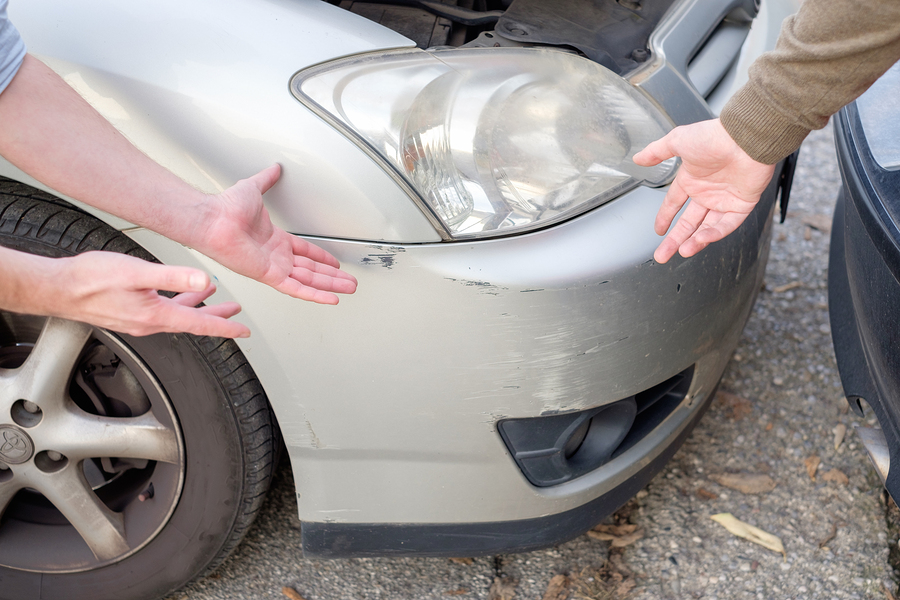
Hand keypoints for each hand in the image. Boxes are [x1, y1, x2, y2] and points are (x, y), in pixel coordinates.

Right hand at [52, 252, 249, 337]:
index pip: (200, 325)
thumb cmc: (90, 280)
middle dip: (216, 318)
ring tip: (214, 300)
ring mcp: (138, 319)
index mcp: (157, 315)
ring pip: (177, 316)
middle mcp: (149, 323)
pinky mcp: (128, 313)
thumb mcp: (138, 272)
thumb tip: (205, 280)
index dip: (225, 327)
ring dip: (197, 308)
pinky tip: (177, 293)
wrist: (57, 288)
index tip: (243, 331)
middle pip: (192, 322)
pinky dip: (177, 303)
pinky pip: (162, 311)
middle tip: (236, 314)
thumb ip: (173, 277)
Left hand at [195, 165, 357, 303]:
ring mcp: (273, 267)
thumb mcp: (253, 188)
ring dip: (331, 285)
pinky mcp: (269, 275)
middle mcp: (275, 256)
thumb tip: (274, 168)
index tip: (334, 263)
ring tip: (349, 289)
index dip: (321, 257)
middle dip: (332, 276)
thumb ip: (266, 180)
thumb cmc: (226, 207)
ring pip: (309, 280)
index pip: (304, 252)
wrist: (213, 219)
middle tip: (349, 282)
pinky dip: (315, 295)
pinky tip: (331, 299)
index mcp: (274, 239)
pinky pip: (296, 288)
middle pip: (311, 270)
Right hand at [633, 119, 775, 263]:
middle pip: (687, 222)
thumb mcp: (678, 140)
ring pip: (706, 227)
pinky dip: (713, 234)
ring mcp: (724, 200)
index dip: (665, 217)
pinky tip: (701, 240)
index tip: (658, 230)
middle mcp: (707, 192)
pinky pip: (726, 225)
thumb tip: (638, 158)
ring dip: (693, 240)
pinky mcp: (742, 205)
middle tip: (662, 255)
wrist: (746, 138)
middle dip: (674, 240)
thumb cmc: (715, 136)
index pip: (674, 203)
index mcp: (691, 179)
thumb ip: (657, 152)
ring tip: (681, 252)